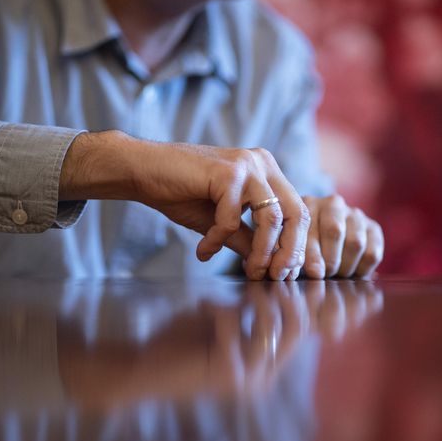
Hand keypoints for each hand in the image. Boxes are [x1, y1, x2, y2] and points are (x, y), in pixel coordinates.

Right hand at [60, 131, 310, 279]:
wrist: (143, 170)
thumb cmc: (182, 193)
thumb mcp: (222, 222)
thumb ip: (247, 239)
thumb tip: (269, 268)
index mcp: (267, 172)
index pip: (298, 212)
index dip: (297, 246)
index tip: (286, 274)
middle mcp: (262, 163)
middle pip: (295, 213)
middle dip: (289, 251)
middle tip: (276, 277)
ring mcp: (246, 164)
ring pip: (271, 217)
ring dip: (261, 251)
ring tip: (248, 271)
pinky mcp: (225, 172)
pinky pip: (231, 218)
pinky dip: (218, 240)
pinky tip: (203, 250)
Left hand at [301, 195, 383, 278]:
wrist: (325, 238)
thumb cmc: (305, 245)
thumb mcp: (296, 245)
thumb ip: (300, 255)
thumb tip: (316, 272)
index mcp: (309, 204)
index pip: (312, 228)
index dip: (313, 254)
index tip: (315, 273)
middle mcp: (334, 204)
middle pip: (335, 232)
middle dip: (330, 261)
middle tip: (326, 274)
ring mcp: (355, 215)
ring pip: (356, 243)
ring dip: (346, 267)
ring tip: (338, 274)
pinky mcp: (373, 228)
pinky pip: (372, 253)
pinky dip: (363, 269)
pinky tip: (353, 272)